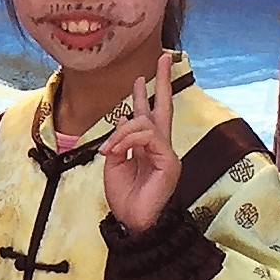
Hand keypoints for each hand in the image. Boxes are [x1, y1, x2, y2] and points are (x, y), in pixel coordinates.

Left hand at [101, 52, 187, 232]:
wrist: (132, 221)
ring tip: (109, 150)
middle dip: (162, 82)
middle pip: (164, 107)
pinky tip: (114, 152)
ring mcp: (167, 153)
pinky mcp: (169, 161)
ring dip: (122, 133)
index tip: (140, 78)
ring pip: (145, 123)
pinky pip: (147, 137)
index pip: (149, 115)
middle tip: (164, 58)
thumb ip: (119, 142)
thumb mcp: (114, 164)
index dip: (146, 95)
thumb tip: (122, 123)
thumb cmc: (124, 197)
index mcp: (147, 147)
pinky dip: (127, 141)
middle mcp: (160, 146)